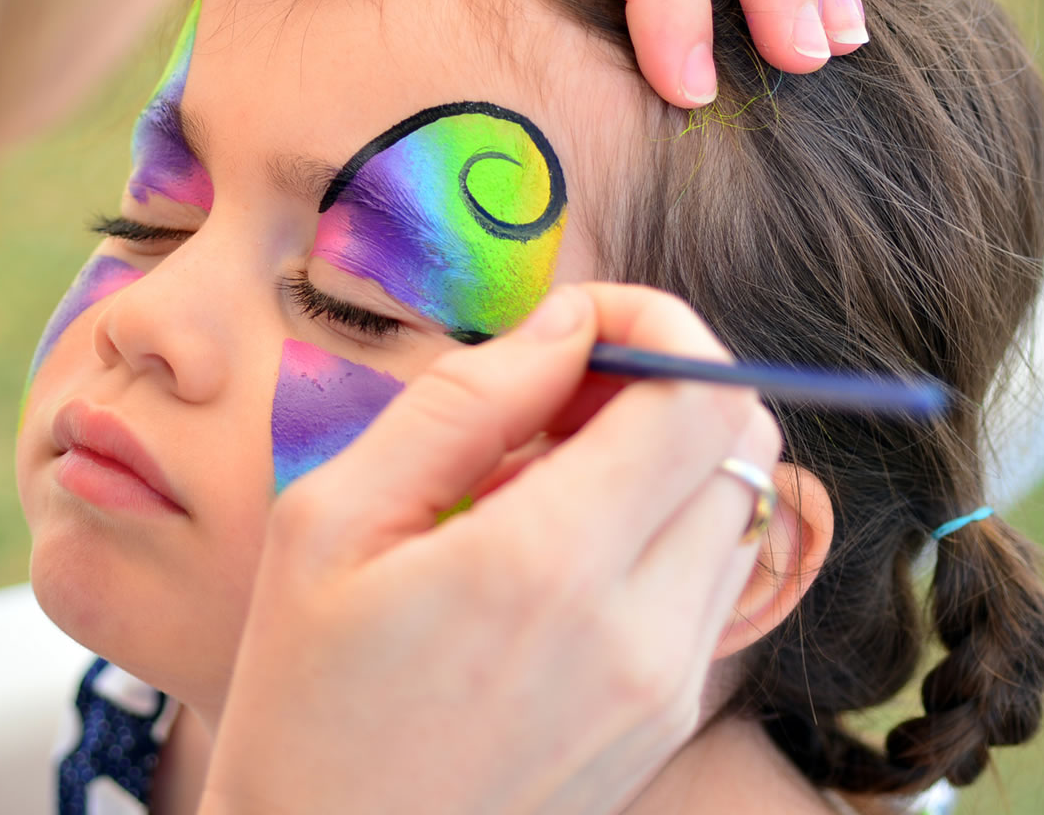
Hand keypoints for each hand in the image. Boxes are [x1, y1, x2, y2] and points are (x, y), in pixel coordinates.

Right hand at [199, 284, 781, 814]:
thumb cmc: (304, 700)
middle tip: (551, 403)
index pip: (698, 393)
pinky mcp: (668, 719)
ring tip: (540, 488)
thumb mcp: (332, 523)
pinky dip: (660, 534)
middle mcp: (639, 629)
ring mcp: (667, 685)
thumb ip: (461, 406)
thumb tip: (564, 325)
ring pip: (736, 508)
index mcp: (545, 565)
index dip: (659, 326)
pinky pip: (709, 583)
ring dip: (663, 461)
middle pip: (739, 439)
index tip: (582, 325)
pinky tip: (555, 558)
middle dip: (661, 386)